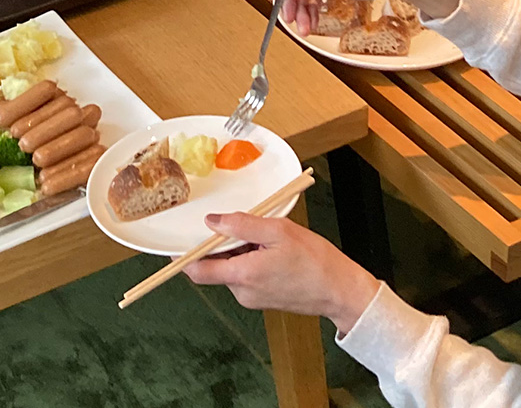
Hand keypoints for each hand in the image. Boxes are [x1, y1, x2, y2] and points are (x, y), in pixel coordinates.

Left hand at [187, 211, 380, 330]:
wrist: (340, 290)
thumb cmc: (315, 261)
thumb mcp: (278, 230)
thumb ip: (241, 225)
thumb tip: (212, 221)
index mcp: (244, 275)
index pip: (197, 271)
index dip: (183, 257)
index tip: (180, 240)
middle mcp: (243, 292)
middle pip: (216, 266)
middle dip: (225, 245)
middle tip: (249, 228)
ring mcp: (252, 298)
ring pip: (233, 269)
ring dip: (242, 251)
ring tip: (269, 240)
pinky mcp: (262, 299)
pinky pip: (246, 276)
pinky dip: (253, 261)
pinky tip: (275, 253)